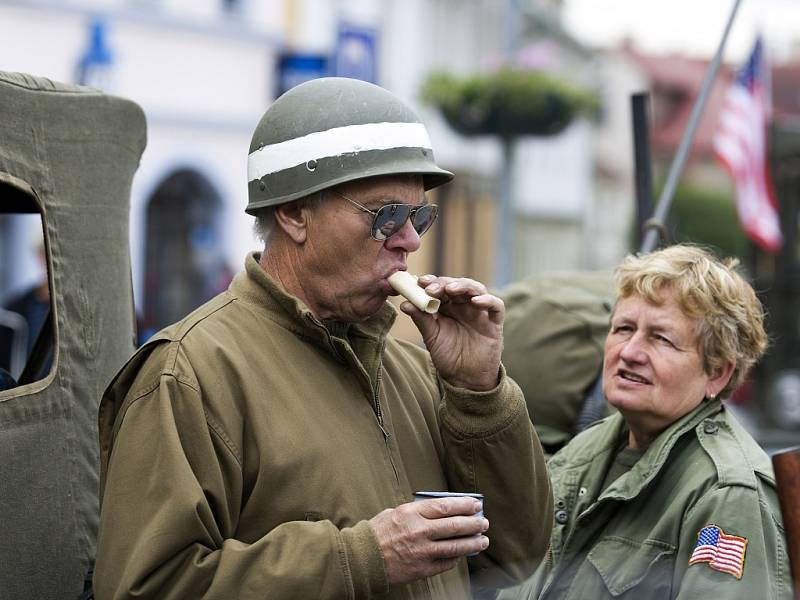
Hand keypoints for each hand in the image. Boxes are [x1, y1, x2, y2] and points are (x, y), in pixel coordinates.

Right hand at [368, 497, 489, 586]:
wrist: (362, 558)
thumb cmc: (377, 532)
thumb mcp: (395, 512)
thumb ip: (417, 511)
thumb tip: (440, 510)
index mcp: (412, 513)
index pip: (445, 506)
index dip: (464, 505)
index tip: (475, 504)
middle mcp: (419, 531)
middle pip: (455, 526)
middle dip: (473, 524)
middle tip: (484, 522)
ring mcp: (422, 551)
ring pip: (455, 546)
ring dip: (472, 543)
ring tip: (483, 540)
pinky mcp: (421, 569)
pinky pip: (445, 563)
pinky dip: (456, 558)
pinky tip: (462, 555)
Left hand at [400, 275, 503, 390]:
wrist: (464, 378)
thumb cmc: (447, 355)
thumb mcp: (431, 336)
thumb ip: (421, 319)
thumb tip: (404, 304)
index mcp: (447, 306)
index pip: (440, 287)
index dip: (431, 282)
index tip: (419, 282)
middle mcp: (464, 305)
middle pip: (457, 285)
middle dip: (444, 283)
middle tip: (431, 288)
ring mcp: (480, 312)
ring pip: (476, 289)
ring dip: (463, 286)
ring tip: (450, 289)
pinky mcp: (495, 322)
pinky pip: (497, 306)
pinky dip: (488, 300)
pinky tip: (476, 301)